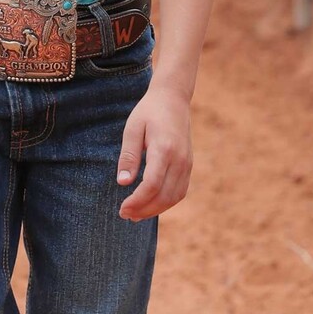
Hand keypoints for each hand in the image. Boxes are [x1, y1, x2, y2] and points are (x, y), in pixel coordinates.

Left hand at [116, 79, 192, 220]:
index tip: (122, 208)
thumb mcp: (133, 129)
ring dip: (155, 210)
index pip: (152, 185)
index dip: (137, 201)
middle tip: (125, 215)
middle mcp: (179, 159)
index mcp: (164, 149)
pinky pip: (180, 191)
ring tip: (136, 214)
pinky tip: (151, 204)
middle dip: (144, 210)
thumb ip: (129, 156)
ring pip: (174, 197)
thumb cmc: (149, 112)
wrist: (173, 98)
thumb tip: (123, 182)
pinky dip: (166, 202)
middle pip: (164, 196)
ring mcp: (187, 163)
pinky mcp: (189, 165)